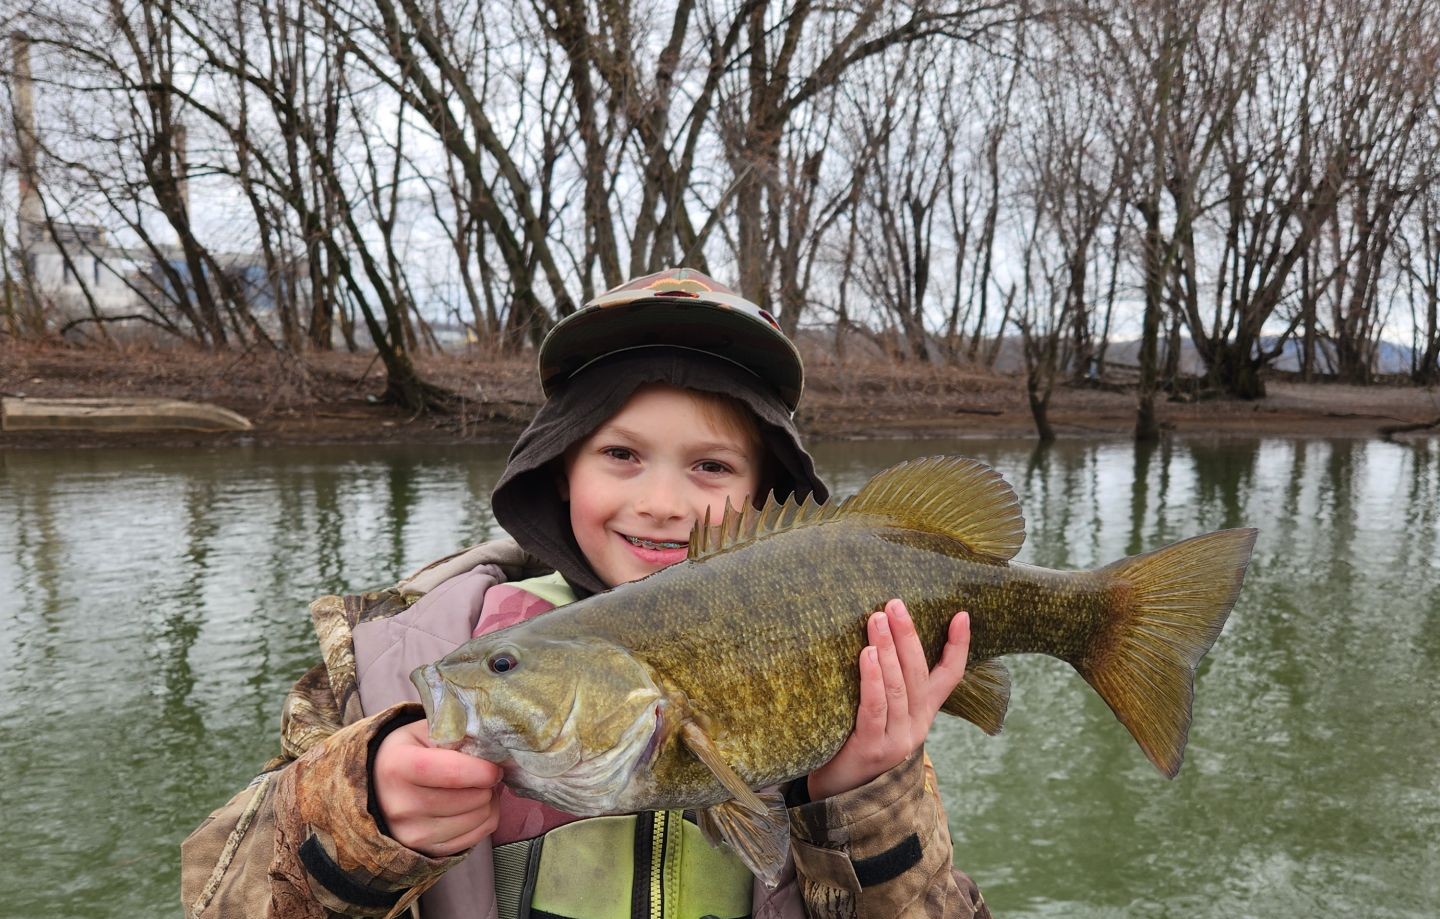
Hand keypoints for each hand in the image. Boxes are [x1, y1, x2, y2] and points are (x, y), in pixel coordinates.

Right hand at [372, 718, 503, 856]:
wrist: (378, 787)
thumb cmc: (407, 752)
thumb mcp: (424, 731)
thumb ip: (456, 734)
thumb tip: (493, 748)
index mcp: (399, 767)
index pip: (454, 773)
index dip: (483, 769)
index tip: (494, 765)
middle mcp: (402, 806)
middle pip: (472, 797)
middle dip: (487, 783)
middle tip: (482, 773)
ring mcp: (413, 834)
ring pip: (480, 817)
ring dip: (488, 800)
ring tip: (475, 787)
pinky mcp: (427, 850)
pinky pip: (478, 836)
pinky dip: (484, 818)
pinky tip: (472, 805)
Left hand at [806, 600, 969, 800]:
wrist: (838, 796)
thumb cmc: (853, 744)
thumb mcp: (878, 713)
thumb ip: (884, 684)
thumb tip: (874, 635)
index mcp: (922, 715)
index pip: (949, 677)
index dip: (958, 647)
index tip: (962, 615)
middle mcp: (916, 726)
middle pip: (919, 674)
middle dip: (908, 636)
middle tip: (895, 604)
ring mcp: (896, 740)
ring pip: (898, 687)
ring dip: (889, 649)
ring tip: (878, 619)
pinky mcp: (872, 749)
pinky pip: (875, 707)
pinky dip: (872, 679)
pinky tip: (867, 654)